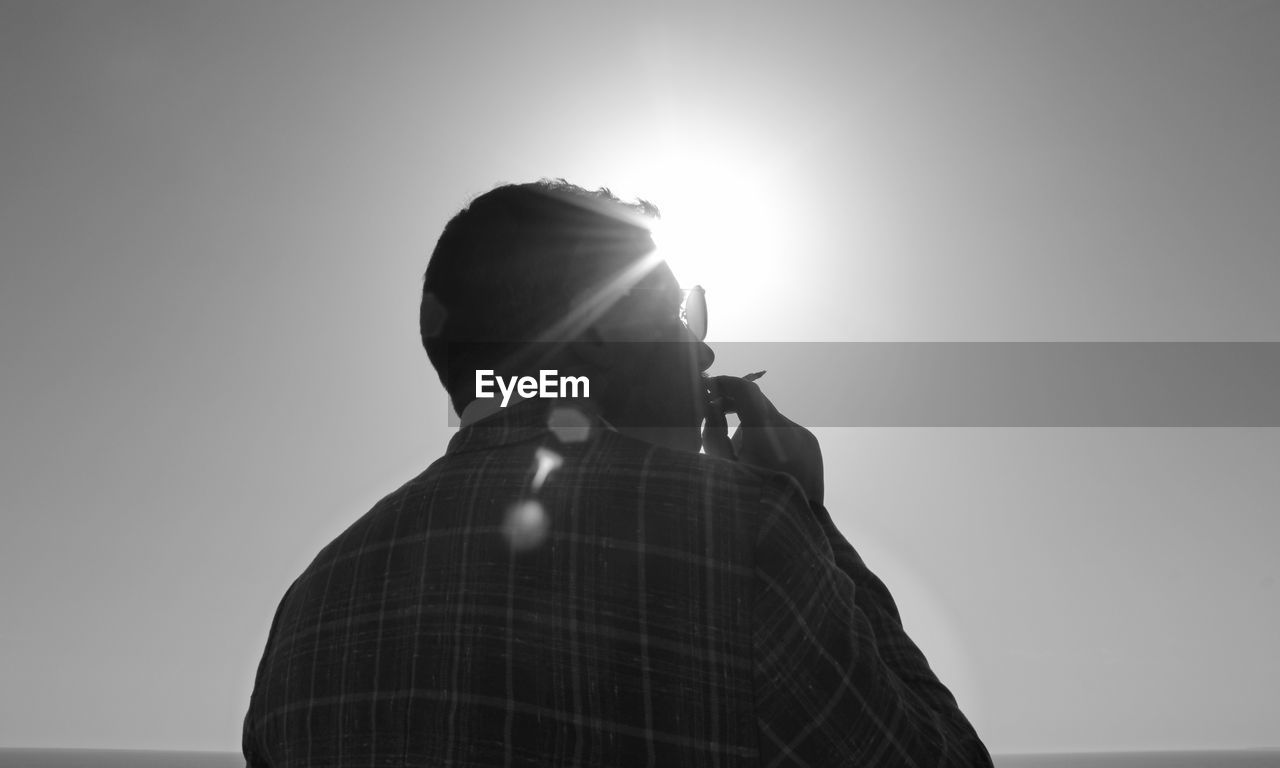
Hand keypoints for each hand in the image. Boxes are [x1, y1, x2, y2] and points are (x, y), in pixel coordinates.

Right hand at [702, 375, 823, 505]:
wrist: (790, 531)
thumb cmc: (748, 505)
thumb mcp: (722, 470)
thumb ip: (713, 435)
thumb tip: (711, 407)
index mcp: (765, 436)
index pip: (745, 390)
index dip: (724, 383)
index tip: (709, 387)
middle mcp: (789, 430)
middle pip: (758, 402)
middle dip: (734, 404)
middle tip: (714, 411)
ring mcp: (804, 437)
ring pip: (770, 417)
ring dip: (752, 424)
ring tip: (742, 451)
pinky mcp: (812, 445)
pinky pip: (785, 431)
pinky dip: (770, 437)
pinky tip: (763, 460)